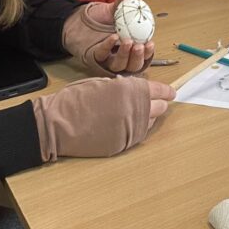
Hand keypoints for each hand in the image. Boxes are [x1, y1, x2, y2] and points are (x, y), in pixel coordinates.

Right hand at [32, 76, 175, 160]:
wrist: (56, 125)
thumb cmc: (75, 99)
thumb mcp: (102, 84)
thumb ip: (124, 86)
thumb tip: (138, 90)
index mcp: (129, 90)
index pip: (158, 90)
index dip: (166, 91)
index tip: (171, 92)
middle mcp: (133, 110)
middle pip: (158, 108)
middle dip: (158, 103)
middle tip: (155, 102)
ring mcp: (128, 130)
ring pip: (149, 123)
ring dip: (147, 116)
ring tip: (137, 113)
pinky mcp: (121, 145)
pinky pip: (136, 136)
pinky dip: (135, 129)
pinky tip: (126, 124)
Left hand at [62, 0, 155, 74]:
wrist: (79, 21)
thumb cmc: (100, 18)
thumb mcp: (114, 9)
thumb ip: (124, 0)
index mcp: (131, 46)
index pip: (143, 55)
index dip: (148, 52)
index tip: (150, 43)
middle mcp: (121, 56)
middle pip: (133, 65)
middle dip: (138, 57)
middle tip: (139, 45)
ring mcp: (107, 59)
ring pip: (119, 66)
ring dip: (125, 56)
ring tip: (127, 41)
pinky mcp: (94, 58)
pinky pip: (102, 57)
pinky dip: (108, 48)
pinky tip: (113, 37)